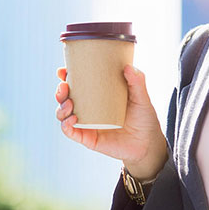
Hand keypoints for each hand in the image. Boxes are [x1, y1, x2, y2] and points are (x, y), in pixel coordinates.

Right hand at [55, 65, 167, 180]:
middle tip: (64, 87)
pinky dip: (67, 126)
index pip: (78, 84)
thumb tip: (128, 67)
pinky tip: (73, 120)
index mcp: (98, 96)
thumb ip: (137, 81)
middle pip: (66, 99)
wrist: (148, 143)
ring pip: (64, 116)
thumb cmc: (144, 117)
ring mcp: (87, 124)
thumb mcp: (141, 97)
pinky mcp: (89, 139)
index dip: (66, 77)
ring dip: (61, 109)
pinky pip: (72, 133)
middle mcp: (89, 110)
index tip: (63, 71)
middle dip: (60, 92)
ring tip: (69, 103)